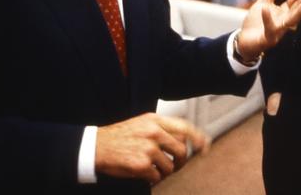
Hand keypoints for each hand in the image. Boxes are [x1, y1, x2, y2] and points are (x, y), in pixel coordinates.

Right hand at [95, 112, 209, 184]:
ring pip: (170, 166)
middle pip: (181, 150)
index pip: (185, 127)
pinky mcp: (142, 165)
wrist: (95, 146)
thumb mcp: (142, 123)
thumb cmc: (119, 137)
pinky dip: (152, 179)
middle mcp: (154, 132)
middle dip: (180, 162)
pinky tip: (144, 175)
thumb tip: (182, 141)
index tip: (205, 147)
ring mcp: (148, 148)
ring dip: (164, 172)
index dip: (198, 137)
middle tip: (174, 166)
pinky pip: (157, 177)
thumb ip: (161, 129)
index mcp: (155, 120)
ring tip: (153, 170)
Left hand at [237, 0, 300, 59]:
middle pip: (297, 9)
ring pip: (291, 21)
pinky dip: (268, 19)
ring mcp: (278, 31)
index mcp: (284, 13)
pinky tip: (266, 9)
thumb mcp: (264, 2)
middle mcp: (284, 22)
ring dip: (300, 12)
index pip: (295, 0)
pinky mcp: (268, 39)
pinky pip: (269, 29)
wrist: (244, 41)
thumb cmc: (256, 23)